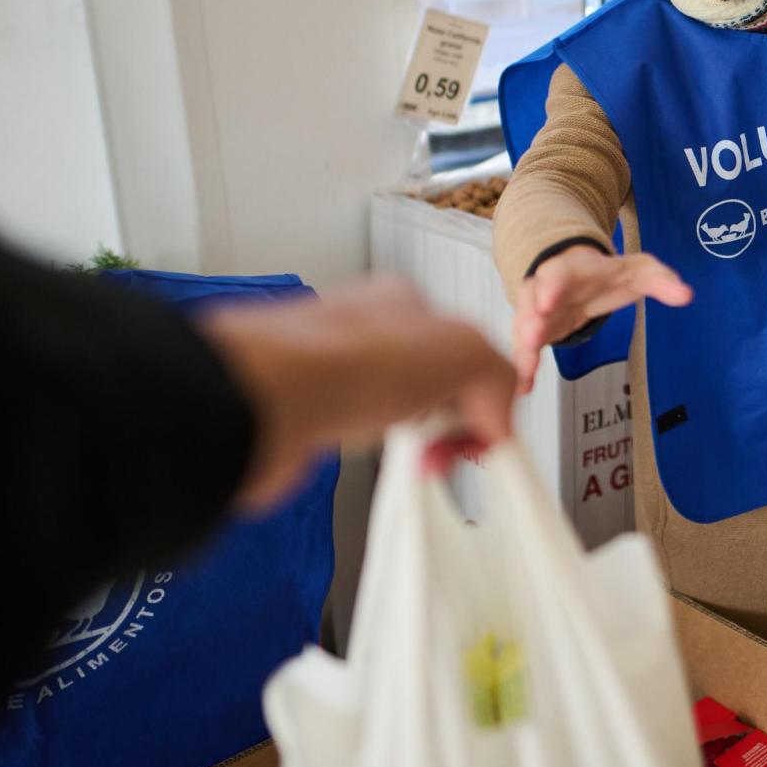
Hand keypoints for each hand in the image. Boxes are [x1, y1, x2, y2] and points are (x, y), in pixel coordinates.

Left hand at [197, 276, 516, 510]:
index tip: (491, 433)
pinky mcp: (308, 418)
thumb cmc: (348, 363)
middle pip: (433, 385)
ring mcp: (333, 375)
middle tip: (453, 450)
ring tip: (417, 461)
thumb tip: (497, 416)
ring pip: (397, 416)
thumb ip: (498, 377)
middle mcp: (365, 334)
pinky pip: (359, 442)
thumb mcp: (466, 352)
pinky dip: (377, 457)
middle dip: (452, 424)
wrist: (267, 401)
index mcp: (404, 303)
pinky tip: (380, 463)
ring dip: (417, 444)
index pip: (465, 351)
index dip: (485, 395)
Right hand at [512, 245, 691, 392]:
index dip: (551, 288)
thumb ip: (661, 281)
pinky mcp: (535, 333)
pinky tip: (523, 388)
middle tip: (533, 337)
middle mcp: (546, 289)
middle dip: (532, 320)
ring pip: (524, 329)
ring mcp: (536, 312)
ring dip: (524, 351)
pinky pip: (525, 350)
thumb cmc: (607, 274)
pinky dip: (524, 368)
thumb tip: (686, 295)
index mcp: (571, 271)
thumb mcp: (638, 271)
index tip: (548, 302)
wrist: (577, 273)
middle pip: (533, 302)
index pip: (558, 274)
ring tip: (525, 374)